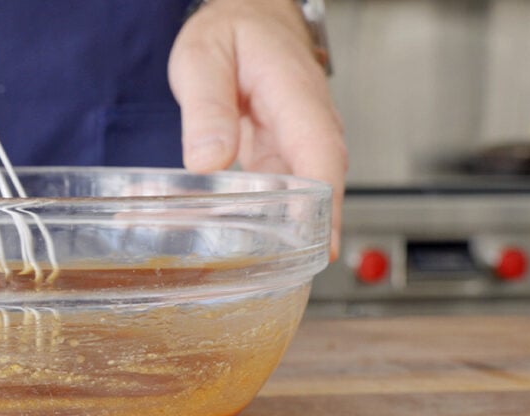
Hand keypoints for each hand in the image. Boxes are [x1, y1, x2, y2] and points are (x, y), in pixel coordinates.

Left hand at [169, 0, 346, 258]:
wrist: (249, 15)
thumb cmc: (231, 31)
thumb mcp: (203, 58)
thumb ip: (206, 107)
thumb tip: (209, 160)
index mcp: (294, 93)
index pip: (321, 153)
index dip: (324, 202)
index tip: (317, 241)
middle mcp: (308, 120)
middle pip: (326, 181)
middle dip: (318, 229)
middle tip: (295, 274)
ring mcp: (300, 137)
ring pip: (311, 190)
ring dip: (300, 229)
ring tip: (280, 272)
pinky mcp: (286, 151)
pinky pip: (291, 188)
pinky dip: (281, 217)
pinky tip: (262, 245)